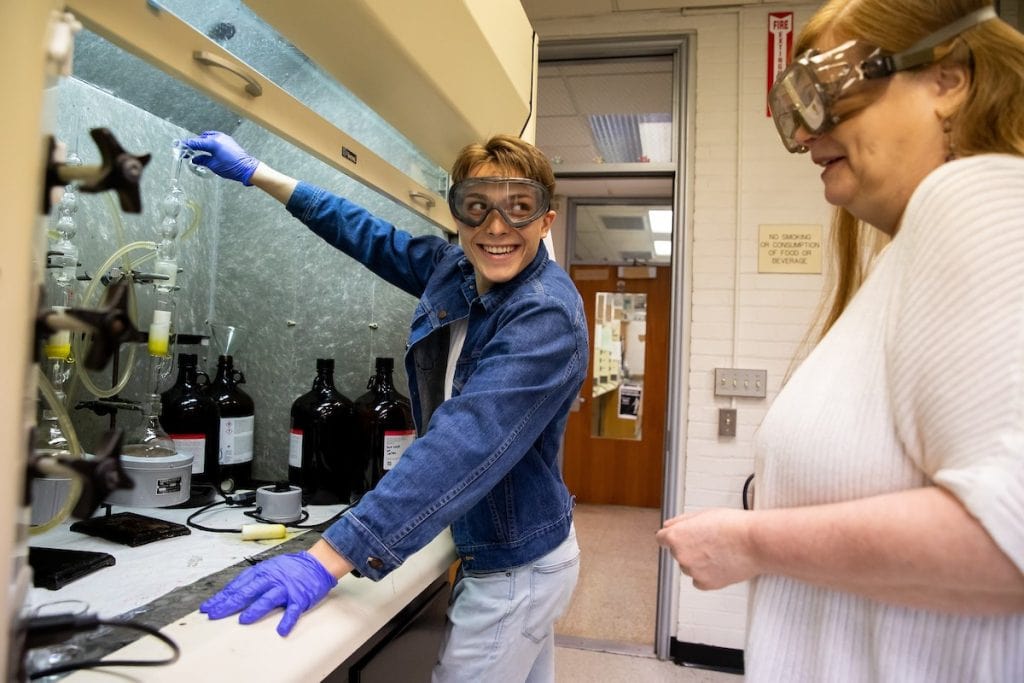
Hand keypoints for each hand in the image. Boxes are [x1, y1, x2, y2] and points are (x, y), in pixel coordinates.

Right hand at [180, 130, 258, 184]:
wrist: (248, 168)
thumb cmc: (232, 168)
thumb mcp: (214, 165)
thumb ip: (202, 160)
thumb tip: (194, 159)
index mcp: (213, 143)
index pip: (195, 142)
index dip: (186, 145)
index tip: (179, 147)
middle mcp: (218, 137)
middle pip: (201, 138)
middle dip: (194, 144)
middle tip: (188, 152)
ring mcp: (224, 137)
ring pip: (208, 137)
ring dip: (202, 142)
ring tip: (197, 150)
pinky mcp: (228, 140)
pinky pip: (215, 138)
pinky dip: (209, 141)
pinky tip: (207, 148)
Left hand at [200, 551, 337, 635]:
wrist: (317, 563)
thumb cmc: (292, 567)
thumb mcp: (269, 567)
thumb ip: (252, 579)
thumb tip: (232, 591)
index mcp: (263, 572)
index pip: (238, 585)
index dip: (222, 596)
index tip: (209, 607)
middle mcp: (272, 579)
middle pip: (248, 591)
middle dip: (230, 603)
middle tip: (215, 614)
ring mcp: (286, 589)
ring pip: (268, 599)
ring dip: (255, 609)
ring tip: (243, 619)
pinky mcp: (300, 598)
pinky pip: (293, 610)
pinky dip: (288, 620)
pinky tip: (282, 629)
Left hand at [655, 508, 758, 589]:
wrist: (755, 542)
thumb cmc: (733, 526)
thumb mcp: (702, 514)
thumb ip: (680, 521)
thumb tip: (668, 526)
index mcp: (676, 536)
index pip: (661, 538)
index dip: (673, 536)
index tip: (682, 536)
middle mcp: (681, 556)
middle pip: (677, 553)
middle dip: (689, 548)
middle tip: (709, 541)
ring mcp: (692, 571)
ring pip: (689, 567)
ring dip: (698, 562)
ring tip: (719, 551)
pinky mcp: (705, 584)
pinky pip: (699, 580)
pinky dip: (707, 574)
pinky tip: (720, 563)